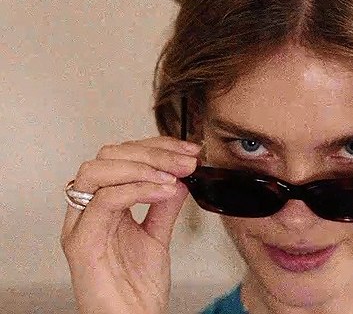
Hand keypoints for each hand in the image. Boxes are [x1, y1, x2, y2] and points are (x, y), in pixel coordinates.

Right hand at [60, 136, 200, 313]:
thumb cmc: (136, 289)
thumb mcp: (157, 237)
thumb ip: (164, 206)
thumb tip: (179, 178)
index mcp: (103, 205)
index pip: (121, 156)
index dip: (156, 147)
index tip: (187, 151)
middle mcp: (87, 211)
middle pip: (108, 156)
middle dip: (153, 152)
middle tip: (186, 162)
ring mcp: (81, 225)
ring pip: (97, 170)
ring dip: (142, 166)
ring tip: (174, 176)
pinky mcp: (81, 242)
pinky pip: (105, 200)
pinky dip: (138, 188)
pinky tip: (164, 191)